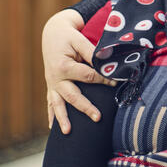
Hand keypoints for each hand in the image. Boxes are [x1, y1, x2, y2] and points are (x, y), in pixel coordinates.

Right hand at [42, 9, 115, 133]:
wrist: (52, 34)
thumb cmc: (69, 37)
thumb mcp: (80, 40)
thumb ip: (92, 53)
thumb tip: (106, 65)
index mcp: (63, 66)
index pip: (88, 77)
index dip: (103, 80)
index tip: (116, 83)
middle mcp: (55, 78)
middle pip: (72, 95)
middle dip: (85, 107)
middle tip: (98, 117)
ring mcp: (51, 84)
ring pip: (58, 104)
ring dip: (63, 118)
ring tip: (67, 132)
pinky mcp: (51, 87)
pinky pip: (50, 103)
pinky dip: (51, 115)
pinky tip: (53, 129)